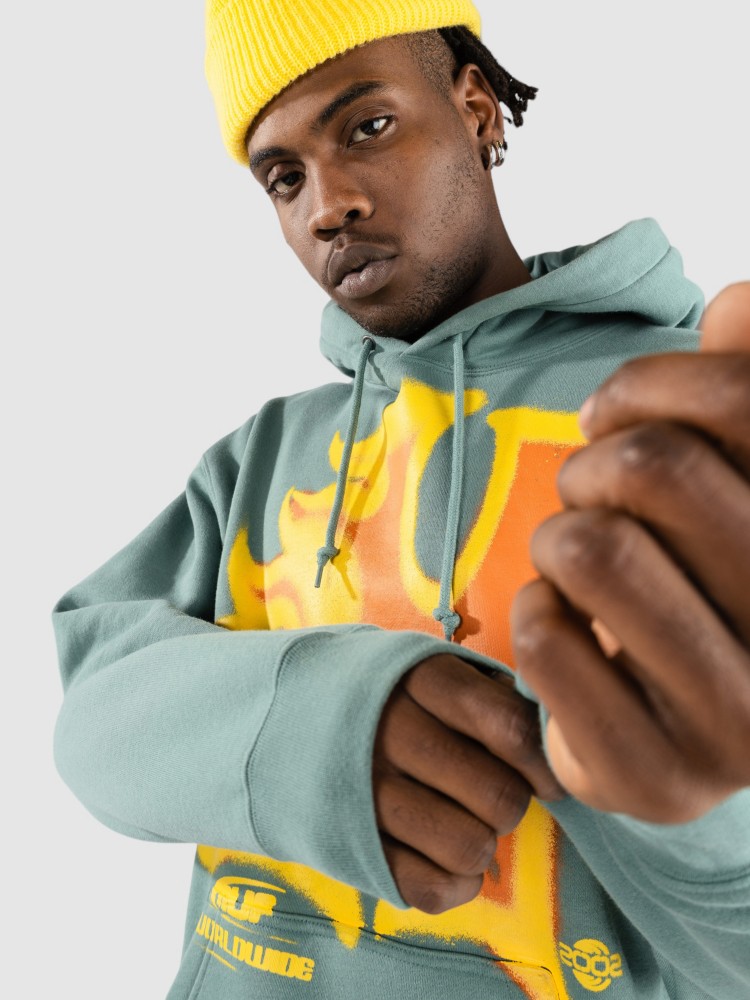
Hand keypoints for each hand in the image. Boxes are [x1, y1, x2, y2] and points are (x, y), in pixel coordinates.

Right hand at [373, 654, 563, 913]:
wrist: (282, 717)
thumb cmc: (383, 694)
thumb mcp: (427, 666)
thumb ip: (488, 692)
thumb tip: (553, 734)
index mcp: (419, 678)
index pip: (511, 727)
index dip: (542, 761)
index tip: (544, 775)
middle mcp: (390, 731)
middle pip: (501, 796)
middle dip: (510, 802)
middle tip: (488, 791)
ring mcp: (367, 792)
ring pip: (471, 847)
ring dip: (482, 843)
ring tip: (461, 820)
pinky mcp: (352, 846)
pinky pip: (433, 889)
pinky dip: (454, 882)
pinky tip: (441, 855)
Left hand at [512, 283, 749, 822]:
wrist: (666, 730)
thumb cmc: (692, 580)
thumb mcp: (728, 480)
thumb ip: (742, 390)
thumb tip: (739, 304)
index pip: (745, 404)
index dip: (651, 384)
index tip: (611, 414)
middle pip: (656, 470)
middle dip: (593, 465)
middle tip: (589, 494)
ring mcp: (744, 727)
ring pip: (591, 549)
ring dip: (559, 537)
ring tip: (577, 560)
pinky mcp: (657, 779)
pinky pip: (543, 637)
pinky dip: (534, 611)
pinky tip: (568, 630)